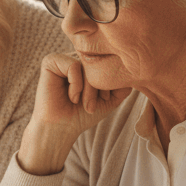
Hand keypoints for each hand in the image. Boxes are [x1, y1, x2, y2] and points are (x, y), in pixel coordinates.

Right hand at [18, 53, 130, 174]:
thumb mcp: (111, 97)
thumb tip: (135, 67)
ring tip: (81, 103)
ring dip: (89, 88)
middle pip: (99, 62)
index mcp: (88, 63)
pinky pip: (73, 66)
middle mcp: (76, 56)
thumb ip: (123, 83)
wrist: (61, 128)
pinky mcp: (50, 61)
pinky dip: (76, 85)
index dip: (110, 82)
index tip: (104, 100)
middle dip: (101, 86)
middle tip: (92, 106)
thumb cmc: (83, 114)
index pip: (108, 61)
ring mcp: (64, 57)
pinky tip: (71, 97)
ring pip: (87, 64)